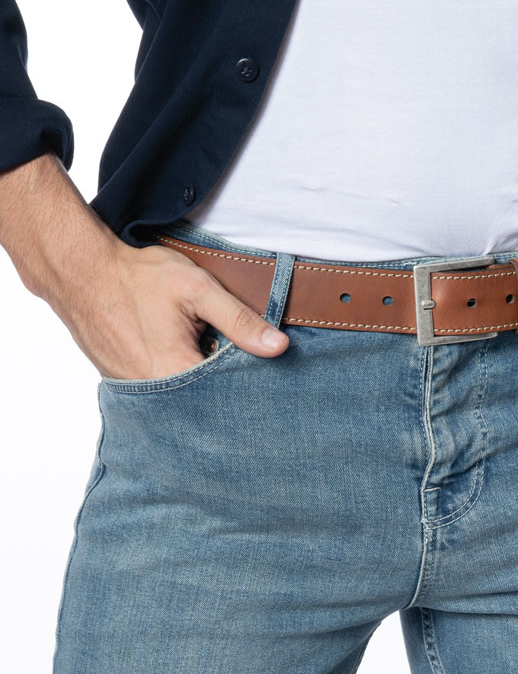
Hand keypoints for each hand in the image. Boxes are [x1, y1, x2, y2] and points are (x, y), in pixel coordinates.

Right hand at [59, 238, 288, 380]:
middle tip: (231, 358)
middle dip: (224, 384)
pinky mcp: (123, 383)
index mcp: (176, 373)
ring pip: (183, 397)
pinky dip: (177, 378)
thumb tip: (278, 347)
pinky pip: (161, 391)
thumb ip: (240, 321)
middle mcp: (153, 393)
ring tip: (203, 352)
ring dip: (200, 382)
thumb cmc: (141, 278)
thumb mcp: (199, 290)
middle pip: (206, 400)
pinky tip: (182, 353)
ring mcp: (134, 391)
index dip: (249, 382)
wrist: (83, 272)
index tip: (264, 373)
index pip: (229, 394)